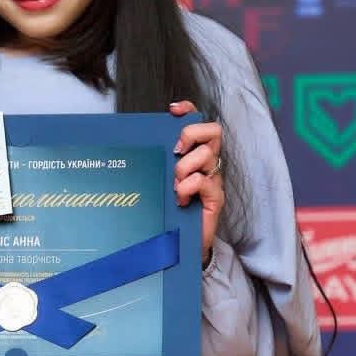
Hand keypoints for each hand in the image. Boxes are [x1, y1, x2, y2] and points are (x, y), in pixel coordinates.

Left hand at [169, 100, 223, 262]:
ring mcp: (213, 180)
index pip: (198, 123)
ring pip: (206, 154)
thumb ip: (159, 164)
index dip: (189, 111)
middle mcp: (208, 164)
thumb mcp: (161, 182)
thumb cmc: (170, 212)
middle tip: (176, 151)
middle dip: (191, 135)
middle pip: (213, 131)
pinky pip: (203, 180)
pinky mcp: (215, 198)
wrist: (182, 245)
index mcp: (194, 155)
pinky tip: (180, 199)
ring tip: (175, 184)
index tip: (173, 110)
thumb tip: (140, 145)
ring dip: (184, 167)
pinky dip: (187, 187)